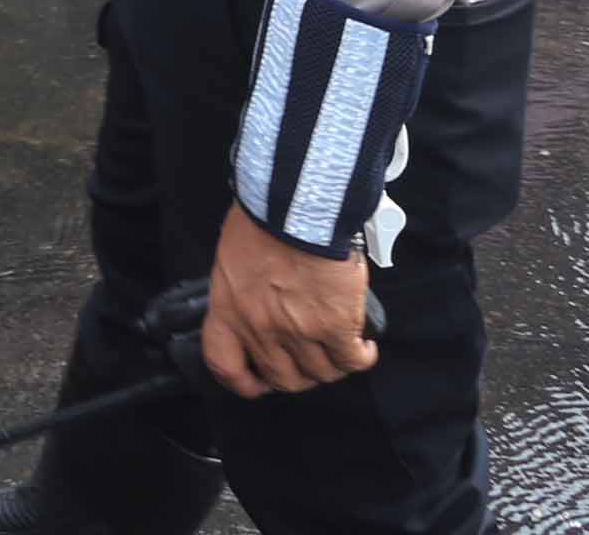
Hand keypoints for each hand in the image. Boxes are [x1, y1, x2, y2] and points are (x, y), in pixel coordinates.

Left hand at [202, 202, 376, 397]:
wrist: (296, 206)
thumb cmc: (264, 219)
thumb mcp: (234, 257)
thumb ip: (242, 289)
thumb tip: (258, 301)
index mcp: (229, 309)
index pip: (225, 364)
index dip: (242, 381)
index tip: (257, 382)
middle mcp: (261, 328)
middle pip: (282, 377)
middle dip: (298, 376)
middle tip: (309, 362)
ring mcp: (298, 331)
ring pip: (321, 373)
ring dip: (333, 367)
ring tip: (341, 351)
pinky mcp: (335, 326)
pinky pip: (352, 360)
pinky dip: (361, 357)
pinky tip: (364, 347)